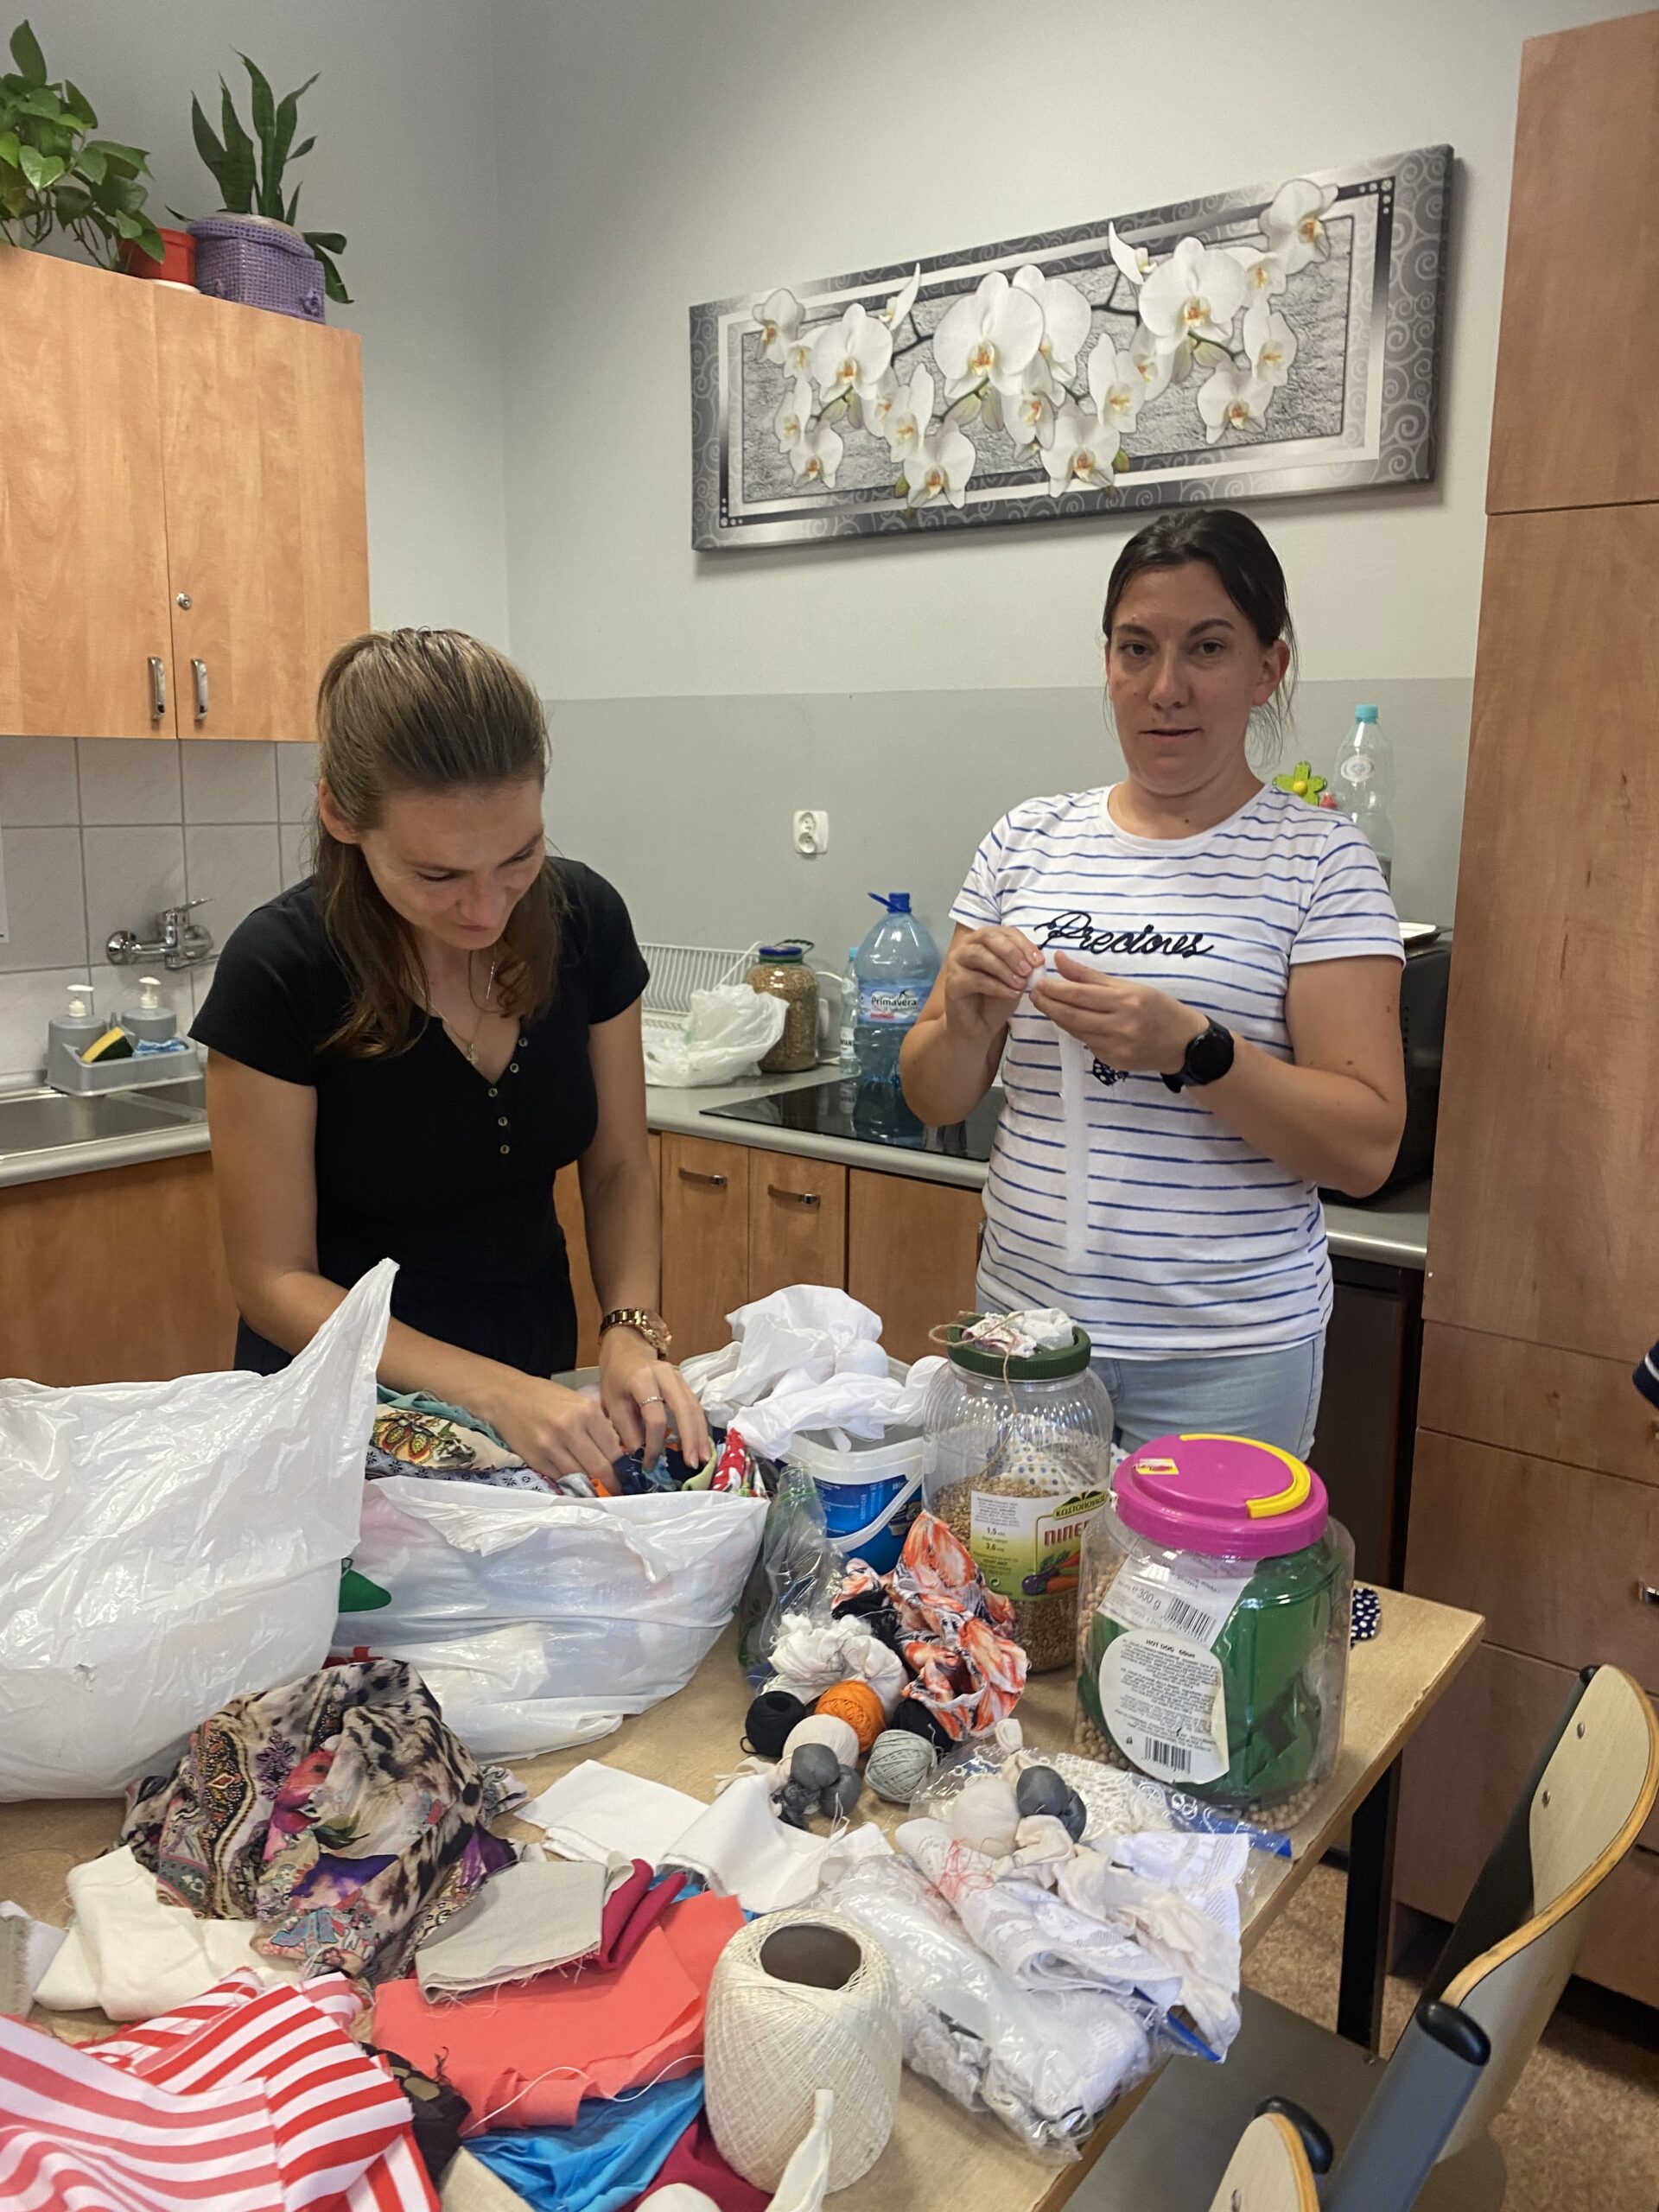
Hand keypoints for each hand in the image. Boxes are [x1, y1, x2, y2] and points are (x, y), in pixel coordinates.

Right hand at [484, 1373, 627, 1488]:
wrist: (507, 1396)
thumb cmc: (546, 1397)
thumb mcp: (579, 1402)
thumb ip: (597, 1426)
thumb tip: (616, 1454)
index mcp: (587, 1411)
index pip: (613, 1448)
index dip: (622, 1466)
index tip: (628, 1475)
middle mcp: (570, 1429)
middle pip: (600, 1467)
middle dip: (612, 1482)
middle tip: (618, 1489)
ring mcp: (551, 1447)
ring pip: (581, 1477)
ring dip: (591, 1485)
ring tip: (599, 1487)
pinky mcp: (537, 1460)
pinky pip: (561, 1478)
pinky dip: (570, 1482)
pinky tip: (576, 1481)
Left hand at [598, 1326, 710, 1469]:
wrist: (626, 1351)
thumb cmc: (616, 1378)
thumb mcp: (612, 1403)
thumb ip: (626, 1430)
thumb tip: (640, 1455)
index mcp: (643, 1379)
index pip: (655, 1416)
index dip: (654, 1443)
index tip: (649, 1463)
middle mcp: (666, 1375)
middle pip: (685, 1409)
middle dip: (690, 1439)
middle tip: (693, 1464)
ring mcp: (680, 1377)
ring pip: (695, 1408)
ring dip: (700, 1435)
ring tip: (703, 1459)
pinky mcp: (685, 1383)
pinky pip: (696, 1406)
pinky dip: (699, 1427)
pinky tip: (701, 1444)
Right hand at [941, 925, 1044, 1042]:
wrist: (979, 1026)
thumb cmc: (997, 999)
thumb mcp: (1017, 979)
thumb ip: (1024, 968)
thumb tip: (1035, 963)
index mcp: (985, 940)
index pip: (1005, 932)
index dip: (1024, 944)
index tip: (1039, 962)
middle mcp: (967, 946)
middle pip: (989, 938)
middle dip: (1012, 953)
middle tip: (1028, 970)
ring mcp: (956, 962)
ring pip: (980, 955)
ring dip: (1004, 969)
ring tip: (1021, 984)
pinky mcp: (952, 982)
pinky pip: (975, 979)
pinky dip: (997, 986)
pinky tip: (1011, 994)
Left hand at [1031, 951, 1207, 1075]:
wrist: (1183, 1042)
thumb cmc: (1158, 1008)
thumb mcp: (1129, 986)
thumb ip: (1090, 976)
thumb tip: (1058, 959)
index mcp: (1126, 1001)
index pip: (1080, 995)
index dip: (1055, 989)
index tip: (1039, 983)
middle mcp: (1121, 1025)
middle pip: (1072, 1016)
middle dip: (1049, 1005)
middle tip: (1035, 994)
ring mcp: (1117, 1047)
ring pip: (1076, 1031)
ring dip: (1059, 1018)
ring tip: (1048, 1005)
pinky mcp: (1114, 1062)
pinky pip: (1087, 1043)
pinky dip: (1077, 1031)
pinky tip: (1073, 1021)